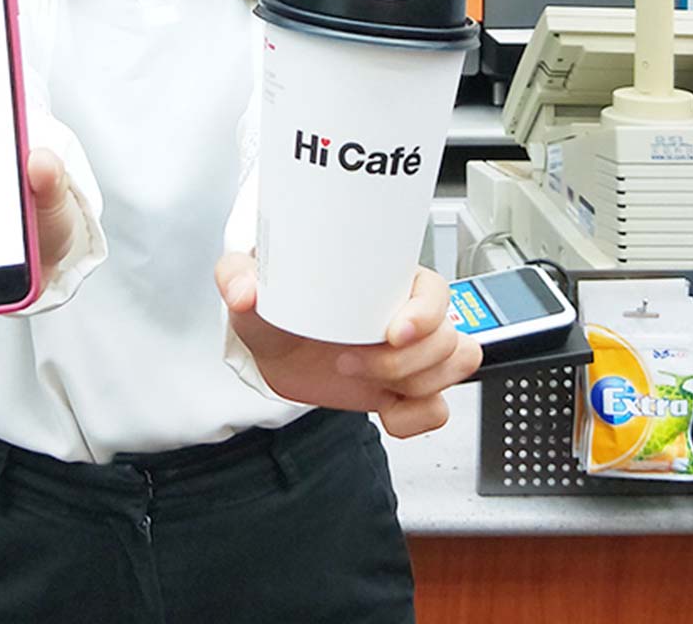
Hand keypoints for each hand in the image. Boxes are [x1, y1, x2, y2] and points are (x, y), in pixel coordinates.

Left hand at [215, 253, 482, 437]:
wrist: (274, 351)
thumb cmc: (278, 307)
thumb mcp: (252, 280)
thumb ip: (238, 275)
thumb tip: (244, 292)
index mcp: (388, 281)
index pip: (435, 290)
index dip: (426, 313)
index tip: (396, 331)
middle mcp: (410, 316)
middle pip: (447, 339)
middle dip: (402, 361)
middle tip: (349, 361)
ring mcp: (412, 356)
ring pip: (454, 369)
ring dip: (413, 384)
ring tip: (363, 380)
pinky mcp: (405, 391)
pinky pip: (437, 410)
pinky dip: (415, 418)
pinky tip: (384, 411)